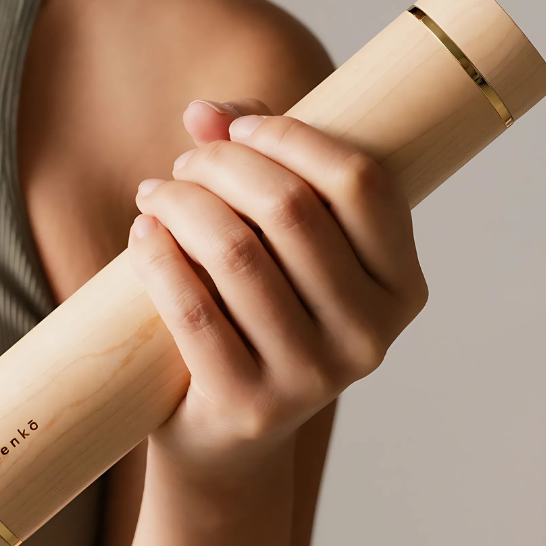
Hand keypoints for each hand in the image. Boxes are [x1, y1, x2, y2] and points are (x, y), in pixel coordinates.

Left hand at [126, 99, 428, 480]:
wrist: (234, 432)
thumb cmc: (268, 314)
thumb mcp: (289, 246)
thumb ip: (265, 165)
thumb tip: (205, 113)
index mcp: (402, 286)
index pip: (361, 184)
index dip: (292, 137)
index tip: (237, 130)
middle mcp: (371, 335)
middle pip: (291, 210)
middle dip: (223, 166)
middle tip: (185, 164)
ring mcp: (314, 377)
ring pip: (236, 254)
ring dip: (182, 203)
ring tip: (156, 193)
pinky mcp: (252, 404)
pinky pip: (193, 310)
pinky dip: (158, 257)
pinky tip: (144, 232)